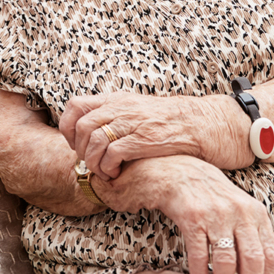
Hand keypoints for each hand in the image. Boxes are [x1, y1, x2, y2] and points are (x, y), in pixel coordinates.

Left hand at [60, 91, 247, 177]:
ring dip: (92, 161)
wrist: (206, 124)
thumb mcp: (140, 111)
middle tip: (89, 163)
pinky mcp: (144, 139)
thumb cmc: (173, 124)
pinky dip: (107, 167)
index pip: (75, 106)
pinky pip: (112, 153)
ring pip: (92, 140)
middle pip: (80, 126)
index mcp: (118, 99)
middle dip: (78, 149)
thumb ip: (117, 117)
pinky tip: (116, 173)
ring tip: (103, 171)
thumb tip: (93, 134)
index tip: (74, 144)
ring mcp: (133, 122)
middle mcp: (122, 108)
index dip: (67, 127)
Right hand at [148, 157, 273, 273]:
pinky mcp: (192, 216)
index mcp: (255, 214)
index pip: (271, 256)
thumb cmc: (206, 194)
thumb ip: (249, 238)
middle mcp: (240, 213)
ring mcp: (216, 214)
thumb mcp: (236, 209)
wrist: (174, 168)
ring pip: (228, 263)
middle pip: (252, 264)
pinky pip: (200, 254)